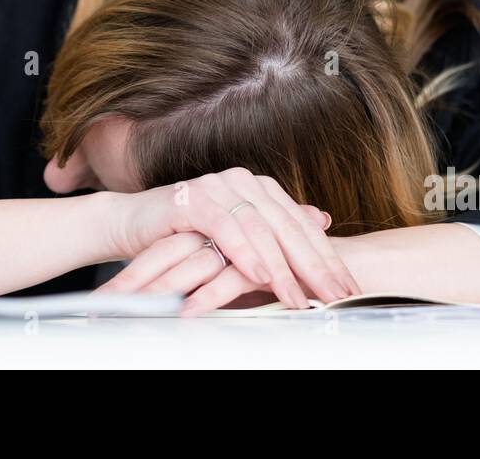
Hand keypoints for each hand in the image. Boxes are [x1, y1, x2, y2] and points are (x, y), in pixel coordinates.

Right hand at [107, 167, 361, 309]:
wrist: (132, 224)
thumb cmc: (186, 235)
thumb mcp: (237, 237)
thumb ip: (276, 228)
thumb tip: (323, 218)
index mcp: (260, 189)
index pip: (301, 225)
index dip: (327, 257)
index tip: (347, 288)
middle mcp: (243, 182)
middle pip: (288, 226)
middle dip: (315, 265)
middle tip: (336, 296)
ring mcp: (218, 186)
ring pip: (260, 228)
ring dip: (281, 267)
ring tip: (298, 297)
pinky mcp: (192, 198)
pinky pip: (225, 227)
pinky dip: (244, 252)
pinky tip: (260, 275)